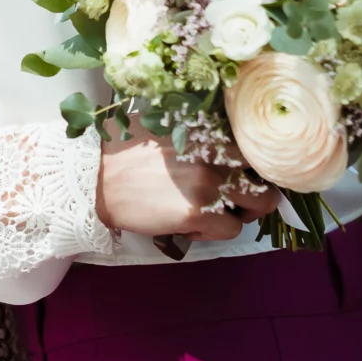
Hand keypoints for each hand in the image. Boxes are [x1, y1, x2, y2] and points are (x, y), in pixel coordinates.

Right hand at [95, 127, 274, 239]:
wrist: (95, 178)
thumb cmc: (124, 152)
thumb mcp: (166, 128)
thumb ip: (198, 135)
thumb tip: (222, 145)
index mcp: (209, 133)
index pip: (257, 150)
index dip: (257, 168)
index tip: (249, 177)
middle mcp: (215, 155)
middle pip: (266, 179)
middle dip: (258, 195)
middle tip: (240, 203)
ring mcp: (208, 184)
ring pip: (257, 207)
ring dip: (240, 214)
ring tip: (215, 215)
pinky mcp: (195, 212)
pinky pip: (229, 229)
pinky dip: (216, 232)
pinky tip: (193, 226)